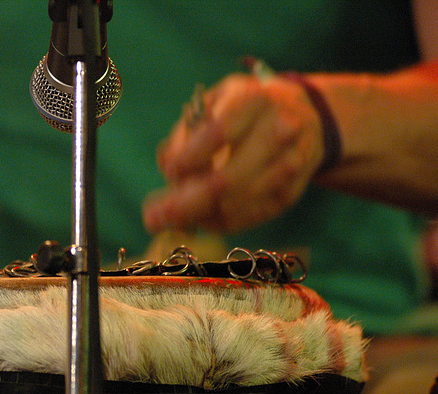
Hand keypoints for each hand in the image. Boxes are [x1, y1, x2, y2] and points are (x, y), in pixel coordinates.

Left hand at [143, 73, 324, 233]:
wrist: (308, 116)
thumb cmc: (245, 109)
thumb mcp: (216, 102)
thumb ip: (187, 132)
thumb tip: (168, 169)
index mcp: (253, 101)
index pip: (218, 134)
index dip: (188, 159)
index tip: (169, 173)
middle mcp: (279, 132)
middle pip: (228, 180)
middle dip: (186, 204)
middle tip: (154, 218)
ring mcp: (291, 164)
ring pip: (237, 205)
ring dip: (199, 216)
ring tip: (173, 218)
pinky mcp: (292, 193)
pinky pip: (250, 217)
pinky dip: (220, 223)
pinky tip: (201, 219)